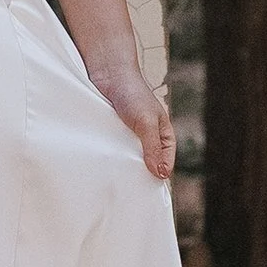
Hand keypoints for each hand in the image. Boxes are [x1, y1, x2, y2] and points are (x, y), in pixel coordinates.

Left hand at [88, 49, 176, 182]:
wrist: (108, 72)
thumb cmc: (133, 93)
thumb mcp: (146, 122)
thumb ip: (152, 147)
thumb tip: (161, 174)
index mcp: (163, 136)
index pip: (165, 164)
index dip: (158, 177)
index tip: (147, 194)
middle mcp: (146, 138)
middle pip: (146, 165)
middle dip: (139, 176)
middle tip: (129, 193)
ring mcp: (128, 137)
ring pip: (127, 159)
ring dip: (121, 167)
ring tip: (115, 183)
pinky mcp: (111, 133)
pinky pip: (111, 150)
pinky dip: (108, 158)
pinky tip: (102, 167)